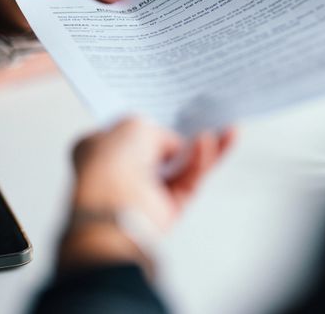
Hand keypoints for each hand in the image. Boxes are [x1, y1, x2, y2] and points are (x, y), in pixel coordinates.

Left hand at [57, 117, 234, 271]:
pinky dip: (201, 164)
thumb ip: (158, 130)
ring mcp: (142, 193)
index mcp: (100, 148)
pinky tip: (212, 146)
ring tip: (224, 132)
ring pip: (182, 167)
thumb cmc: (110, 164)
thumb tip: (174, 145)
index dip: (157, 123)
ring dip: (202, 150)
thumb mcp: (134, 124)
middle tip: (211, 122)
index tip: (180, 113)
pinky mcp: (164, 211)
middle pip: (163, 151)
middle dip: (188, 137)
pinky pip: (188, 182)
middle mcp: (121, 172)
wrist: (112, 206)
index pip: (133, 133)